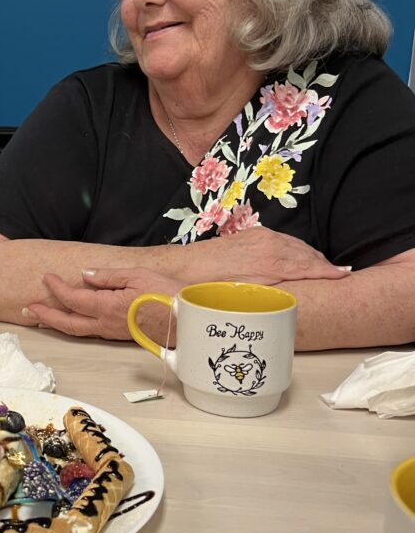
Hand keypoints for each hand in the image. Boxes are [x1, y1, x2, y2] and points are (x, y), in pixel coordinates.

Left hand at [25, 268, 182, 340]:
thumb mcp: (137, 276)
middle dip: (45, 314)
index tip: (46, 277)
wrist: (185, 321)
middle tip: (28, 307)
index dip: (57, 288)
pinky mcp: (118, 334)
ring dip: (56, 322)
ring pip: (76, 330)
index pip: (73, 298)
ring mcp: (111, 332)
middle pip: (67, 322)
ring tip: (41, 316)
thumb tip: (85, 274)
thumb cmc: (166, 295)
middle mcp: (105, 323)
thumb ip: (108, 276)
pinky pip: (88, 331)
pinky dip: (72, 325)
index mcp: (108, 306)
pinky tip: (69, 320)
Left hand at [191, 228, 351, 284]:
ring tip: (324, 267)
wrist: (189, 266)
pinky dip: (297, 249)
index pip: (309, 266)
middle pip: (307, 254)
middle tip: (339, 275)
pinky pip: (284, 240)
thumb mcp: (251, 294)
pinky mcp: (256, 234)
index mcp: (273, 261)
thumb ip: (277, 292)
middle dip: (323, 265)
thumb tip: (294, 298)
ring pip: (297, 246)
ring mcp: (263, 237)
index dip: (328, 273)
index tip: (343, 278)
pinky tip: (300, 256)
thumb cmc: (217, 286)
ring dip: (311, 256)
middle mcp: (271, 244)